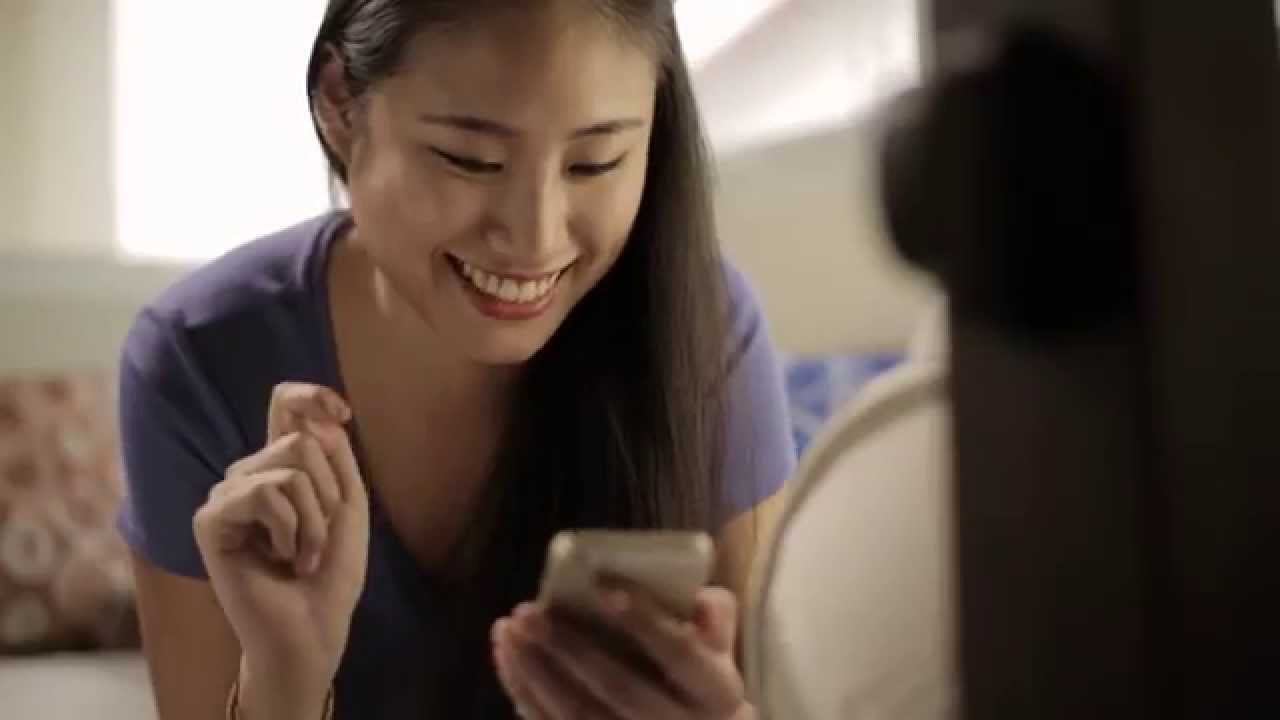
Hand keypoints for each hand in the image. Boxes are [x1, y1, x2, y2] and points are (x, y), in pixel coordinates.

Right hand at [194, 383, 369, 684]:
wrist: (313, 626)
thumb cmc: (331, 572)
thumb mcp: (348, 503)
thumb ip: (336, 455)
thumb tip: (317, 417)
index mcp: (281, 466)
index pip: (283, 405)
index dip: (311, 395)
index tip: (343, 412)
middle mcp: (250, 473)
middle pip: (300, 440)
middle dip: (328, 492)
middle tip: (320, 538)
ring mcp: (227, 495)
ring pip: (288, 468)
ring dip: (313, 519)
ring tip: (304, 555)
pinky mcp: (209, 519)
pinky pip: (265, 494)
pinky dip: (290, 529)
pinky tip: (282, 558)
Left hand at [492, 582, 755, 719]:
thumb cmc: (701, 678)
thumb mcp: (721, 647)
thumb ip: (714, 616)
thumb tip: (697, 596)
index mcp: (715, 692)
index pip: (679, 655)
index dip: (645, 622)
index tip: (604, 587)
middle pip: (619, 689)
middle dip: (569, 649)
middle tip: (530, 611)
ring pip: (580, 714)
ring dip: (536, 671)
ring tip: (508, 629)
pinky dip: (525, 693)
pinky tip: (507, 657)